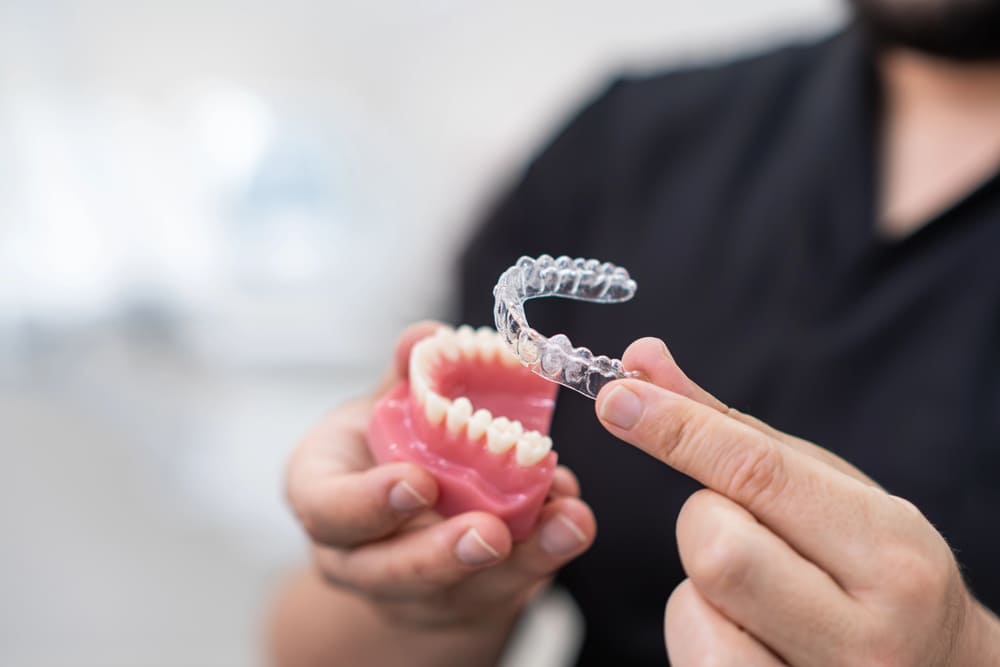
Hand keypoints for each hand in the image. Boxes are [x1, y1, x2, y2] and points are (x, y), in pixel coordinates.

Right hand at [284, 321, 595, 631]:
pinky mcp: (460, 607)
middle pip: (389, 573)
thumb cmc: (385, 450)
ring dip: (519, 561)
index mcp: (323, 497)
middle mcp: (355, 557)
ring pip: (458, 594)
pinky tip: (571, 523)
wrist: (400, 516)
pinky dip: (543, 556)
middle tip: (492, 532)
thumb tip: (429, 334)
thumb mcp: (385, 407)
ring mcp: (407, 594)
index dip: (369, 502)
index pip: (328, 510)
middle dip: (443, 556)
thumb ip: (405, 375)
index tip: (420, 482)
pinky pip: (503, 592)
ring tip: (566, 523)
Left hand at [595, 338, 999, 665]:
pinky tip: (752, 633)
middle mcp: (865, 638)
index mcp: (892, 557)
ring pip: (692, 607)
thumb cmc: (879, 570)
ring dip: (703, 584)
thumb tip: (644, 361)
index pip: (760, 475)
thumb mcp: (831, 490)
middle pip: (716, 547)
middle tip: (747, 530)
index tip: (619, 397)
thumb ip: (732, 429)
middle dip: (707, 521)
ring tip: (762, 592)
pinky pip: (692, 654)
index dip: (679, 429)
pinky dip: (702, 629)